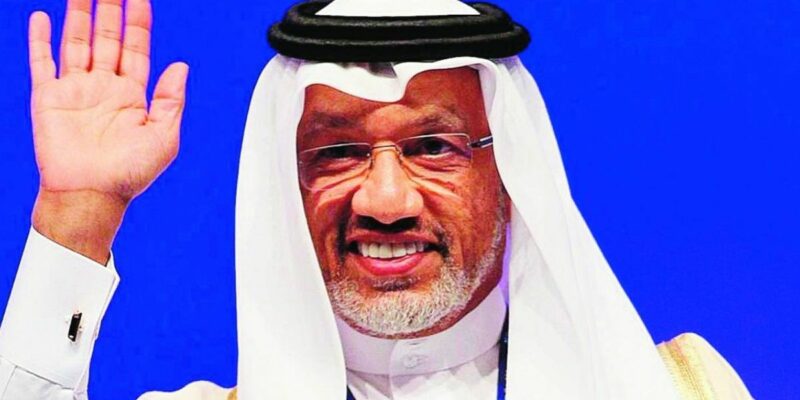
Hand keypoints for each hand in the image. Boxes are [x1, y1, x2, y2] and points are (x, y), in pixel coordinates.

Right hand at [28, 0, 187, 262]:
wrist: (92, 194)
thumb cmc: (129, 174)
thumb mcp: (164, 137)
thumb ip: (170, 100)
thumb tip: (181, 67)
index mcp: (132, 96)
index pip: (136, 48)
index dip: (138, 22)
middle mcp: (104, 88)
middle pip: (107, 38)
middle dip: (109, 9)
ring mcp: (75, 90)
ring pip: (76, 42)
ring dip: (78, 15)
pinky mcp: (49, 98)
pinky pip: (42, 63)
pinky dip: (39, 40)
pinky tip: (40, 17)